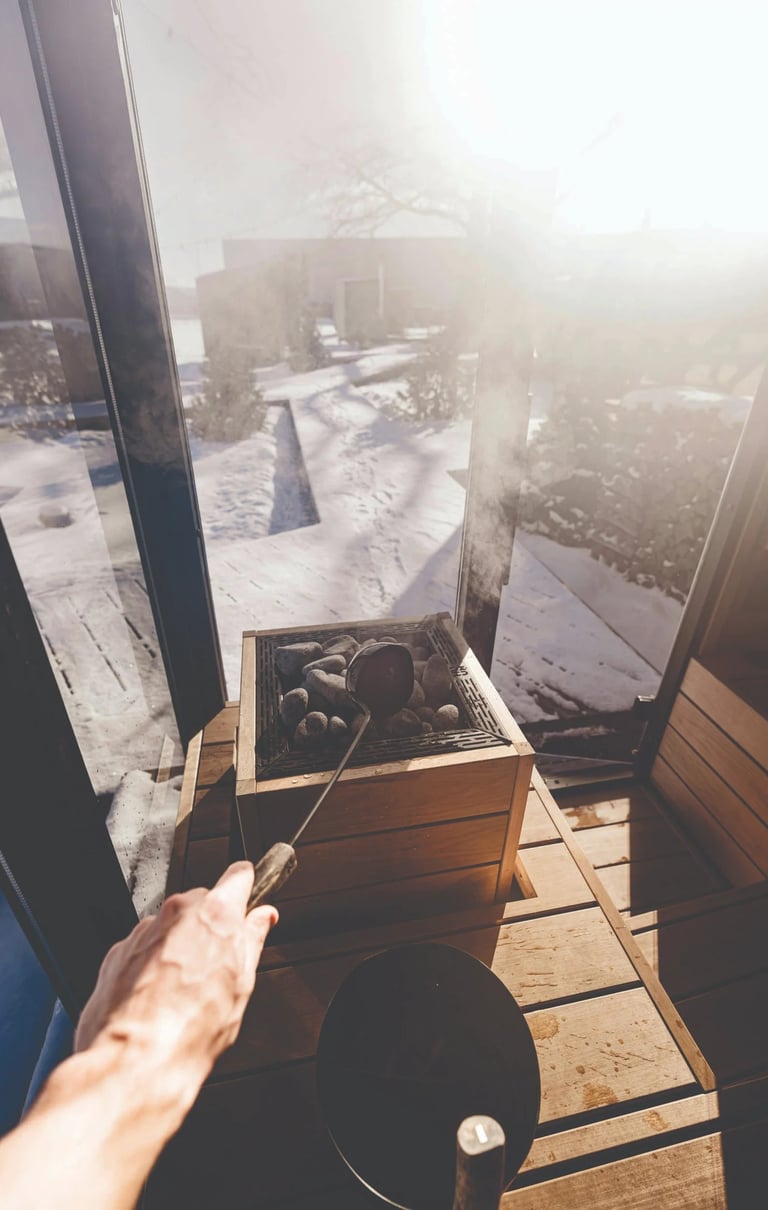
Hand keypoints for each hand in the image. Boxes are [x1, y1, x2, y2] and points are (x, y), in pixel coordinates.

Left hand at [75, 862, 276, 1081]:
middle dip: (209, 928)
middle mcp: (177, 912)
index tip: (249, 896)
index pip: (239, 876)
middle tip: (217, 967)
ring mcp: (145, 931)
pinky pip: (144, 948)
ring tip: (183, 993)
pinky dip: (152, 966)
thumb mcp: (242, 986)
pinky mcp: (118, 951)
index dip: (246, 887)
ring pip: (171, 928)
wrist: (135, 1061)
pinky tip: (159, 999)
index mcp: (216, 913)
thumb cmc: (188, 1030)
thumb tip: (262, 921)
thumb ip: (252, 941)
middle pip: (202, 903)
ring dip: (178, 949)